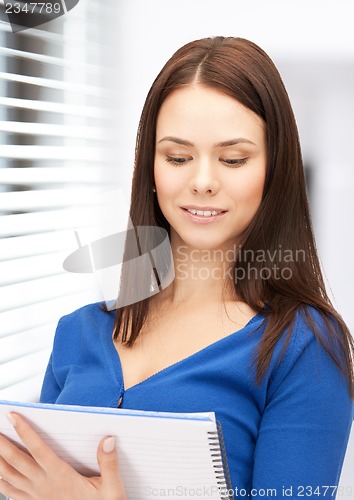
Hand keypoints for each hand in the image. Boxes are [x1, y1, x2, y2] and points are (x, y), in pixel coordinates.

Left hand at [0, 412, 126, 499]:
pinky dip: (2, 482)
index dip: (25, 432)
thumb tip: (108, 439)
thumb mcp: (112, 489)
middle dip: (3, 443)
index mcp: (62, 478)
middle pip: (17, 461)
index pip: (39, 450)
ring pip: (10, 477)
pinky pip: (12, 493)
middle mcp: (45, 486)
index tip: (14, 416)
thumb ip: (110, 464)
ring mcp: (38, 496)